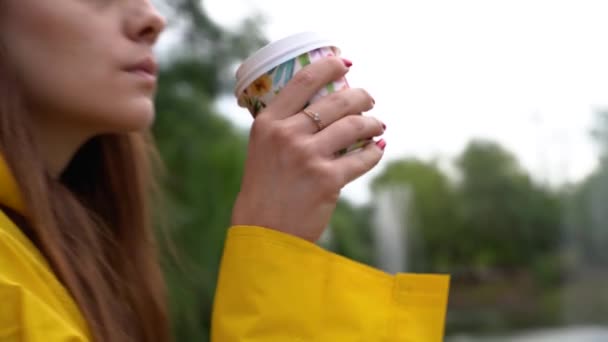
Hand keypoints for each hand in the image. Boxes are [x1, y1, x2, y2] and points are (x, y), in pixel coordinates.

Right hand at [231, 56, 385, 241]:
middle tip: (369, 99)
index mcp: (268, 123)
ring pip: (354, 126)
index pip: (302, 80)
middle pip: (337, 101)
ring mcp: (309, 156)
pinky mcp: (328, 179)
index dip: (329, 67)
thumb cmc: (265, 188)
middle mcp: (287, 135)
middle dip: (361, 96)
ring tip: (378, 123)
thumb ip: (284, 127)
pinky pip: (363, 157)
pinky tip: (377, 148)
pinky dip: (374, 151)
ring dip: (373, 122)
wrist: (264, 231)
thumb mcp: (262, 149)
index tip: (344, 64)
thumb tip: (320, 106)